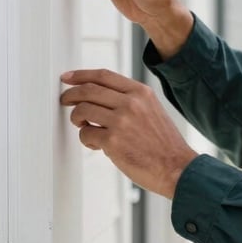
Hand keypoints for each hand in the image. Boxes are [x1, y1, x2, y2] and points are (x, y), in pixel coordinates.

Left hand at [60, 68, 197, 198]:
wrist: (176, 167)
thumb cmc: (164, 144)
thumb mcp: (152, 110)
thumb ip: (130, 100)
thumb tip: (100, 96)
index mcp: (141, 93)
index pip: (104, 76)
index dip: (81, 75)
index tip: (68, 78)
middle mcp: (131, 103)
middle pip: (89, 90)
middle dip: (70, 95)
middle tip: (65, 101)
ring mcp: (121, 121)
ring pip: (83, 110)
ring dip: (77, 119)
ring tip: (83, 126)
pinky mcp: (113, 141)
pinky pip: (86, 134)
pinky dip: (86, 139)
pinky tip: (96, 144)